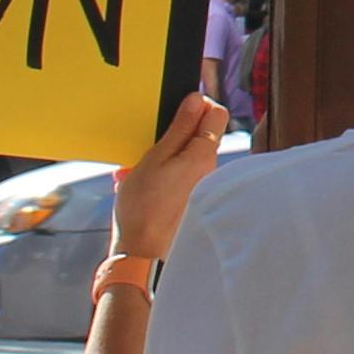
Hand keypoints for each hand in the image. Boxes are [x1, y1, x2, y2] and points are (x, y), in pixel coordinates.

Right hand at [109, 92, 228, 265]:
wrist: (142, 254)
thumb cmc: (143, 208)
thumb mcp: (155, 159)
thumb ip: (179, 128)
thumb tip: (196, 99)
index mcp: (203, 156)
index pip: (217, 113)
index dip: (196, 106)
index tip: (174, 112)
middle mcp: (210, 171)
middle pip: (200, 136)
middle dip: (172, 136)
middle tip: (147, 147)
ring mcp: (203, 188)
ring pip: (187, 158)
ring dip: (163, 158)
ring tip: (136, 173)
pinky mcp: (193, 202)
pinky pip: (182, 178)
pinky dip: (163, 177)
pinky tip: (141, 188)